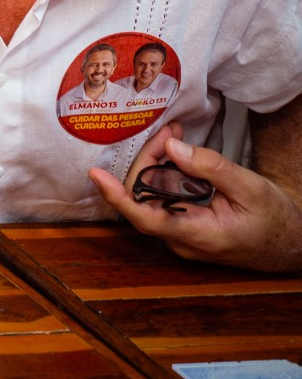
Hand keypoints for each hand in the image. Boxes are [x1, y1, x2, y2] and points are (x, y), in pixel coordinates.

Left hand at [89, 121, 301, 271]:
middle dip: (149, 160)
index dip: (117, 196)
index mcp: (198, 235)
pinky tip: (176, 153)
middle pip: (145, 198)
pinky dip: (167, 174)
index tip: (96, 175)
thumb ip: (209, 167)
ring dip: (158, 164)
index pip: (145, 218)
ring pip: (152, 196)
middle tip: (167, 134)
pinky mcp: (182, 226)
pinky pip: (163, 198)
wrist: (290, 243)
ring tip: (174, 137)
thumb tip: (172, 148)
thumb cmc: (274, 219)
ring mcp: (180, 235)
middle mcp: (181, 239)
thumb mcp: (249, 188)